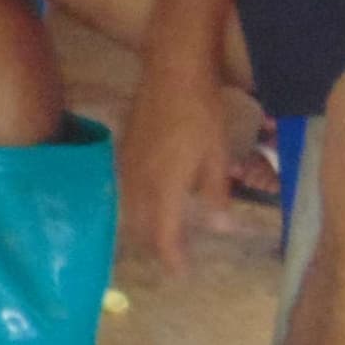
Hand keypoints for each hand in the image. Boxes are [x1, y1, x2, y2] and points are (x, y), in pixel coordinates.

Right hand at [118, 47, 235, 275]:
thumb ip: (216, 194)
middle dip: (157, 245)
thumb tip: (220, 227)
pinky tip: (154, 198)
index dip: (171, 259)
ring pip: (131, 208)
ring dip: (146, 224)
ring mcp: (128, 164)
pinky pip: (127, 188)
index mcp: (165, 187)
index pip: (162, 236)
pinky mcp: (124, 149)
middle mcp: (140, 181)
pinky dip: (140, 203)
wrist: (172, 71)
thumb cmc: (202, 112)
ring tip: (166, 231)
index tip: (181, 274)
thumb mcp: (218, 155)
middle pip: (141, 227)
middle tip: (175, 256)